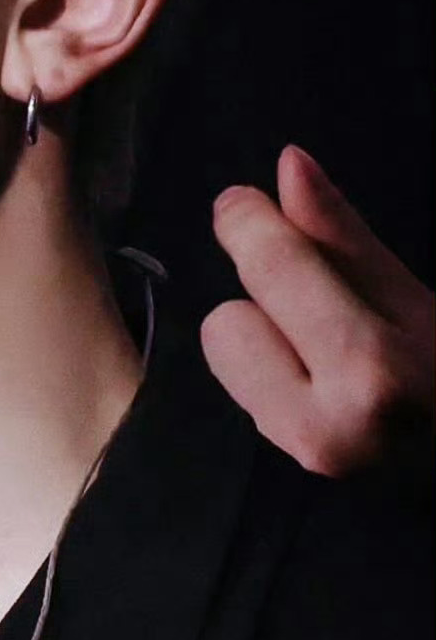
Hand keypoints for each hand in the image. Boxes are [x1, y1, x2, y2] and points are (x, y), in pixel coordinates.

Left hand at [202, 146, 433, 482]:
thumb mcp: (415, 302)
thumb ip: (342, 239)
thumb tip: (288, 163)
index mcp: (371, 372)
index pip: (275, 272)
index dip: (248, 223)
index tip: (238, 201)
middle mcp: (323, 427)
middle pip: (224, 319)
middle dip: (265, 304)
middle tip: (325, 314)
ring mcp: (297, 461)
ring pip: (225, 358)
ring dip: (264, 346)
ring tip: (330, 363)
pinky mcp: (279, 476)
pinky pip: (241, 393)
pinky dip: (270, 380)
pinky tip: (322, 393)